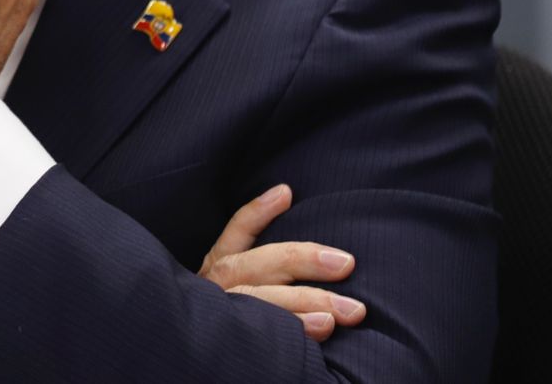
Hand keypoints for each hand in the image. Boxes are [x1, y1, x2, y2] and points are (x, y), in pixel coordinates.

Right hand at [198, 184, 366, 340]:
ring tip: (333, 316)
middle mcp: (217, 290)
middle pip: (253, 269)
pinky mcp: (234, 346)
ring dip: (298, 309)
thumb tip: (285, 193)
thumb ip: (258, 245)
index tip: (286, 193)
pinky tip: (317, 335)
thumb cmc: (239, 310)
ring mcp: (223, 318)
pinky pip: (260, 342)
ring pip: (258, 307)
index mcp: (218, 269)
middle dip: (300, 263)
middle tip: (345, 264)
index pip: (236, 233)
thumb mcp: (239, 274)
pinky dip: (291, 336)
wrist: (207, 358)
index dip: (258, 212)